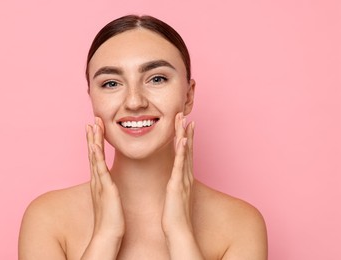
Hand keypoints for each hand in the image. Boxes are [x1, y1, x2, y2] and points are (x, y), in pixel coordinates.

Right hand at [86, 117, 124, 240]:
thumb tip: (111, 184)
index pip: (96, 157)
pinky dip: (96, 157)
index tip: (96, 128)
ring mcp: (99, 183)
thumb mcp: (110, 199)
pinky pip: (99, 170)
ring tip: (92, 126)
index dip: (95, 142)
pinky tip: (94, 146)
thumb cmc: (110, 219)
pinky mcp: (105, 189)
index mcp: (99, 181)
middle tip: (92, 120)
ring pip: (94, 158)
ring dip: (93, 141)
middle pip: (93, 153)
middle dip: (92, 136)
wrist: (107, 235)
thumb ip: (109, 189)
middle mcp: (96, 180)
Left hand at [162, 112, 194, 237]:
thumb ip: (175, 186)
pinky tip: (183, 140)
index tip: (185, 124)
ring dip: (185, 136)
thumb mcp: (175, 196)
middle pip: (188, 149)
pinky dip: (183, 152)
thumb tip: (173, 181)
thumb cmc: (175, 215)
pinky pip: (180, 165)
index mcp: (184, 177)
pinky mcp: (178, 184)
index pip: (186, 153)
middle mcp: (186, 175)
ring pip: (185, 153)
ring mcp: (183, 179)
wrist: (178, 230)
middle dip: (186, 131)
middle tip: (185, 115)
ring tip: (185, 120)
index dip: (186, 137)